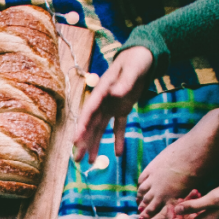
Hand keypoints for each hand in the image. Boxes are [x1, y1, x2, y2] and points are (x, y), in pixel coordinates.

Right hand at [74, 46, 153, 160]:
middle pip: (90, 125)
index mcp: (101, 91)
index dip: (81, 126)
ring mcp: (110, 106)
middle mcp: (102, 101)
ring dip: (95, 145)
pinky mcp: (121, 109)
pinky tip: (118, 154)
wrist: (144, 56)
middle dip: (83, 142)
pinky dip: (119, 140)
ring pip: (100, 129)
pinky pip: (118, 127)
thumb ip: (125, 81)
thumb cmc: (136, 60)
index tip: (75, 140)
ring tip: (90, 163)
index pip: (89, 111)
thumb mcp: (132, 69)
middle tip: (77, 159)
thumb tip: (116, 92)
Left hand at [147, 180, 218, 218]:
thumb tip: (176, 210)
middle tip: (181, 196)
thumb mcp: (213, 199)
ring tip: (193, 192)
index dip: (171, 218)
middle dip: (178, 211)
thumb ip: (194, 206)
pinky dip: (194, 203)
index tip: (171, 204)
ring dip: (186, 205)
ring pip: (189, 216)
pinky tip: (198, 192)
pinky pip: (198, 212)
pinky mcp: (214, 213)